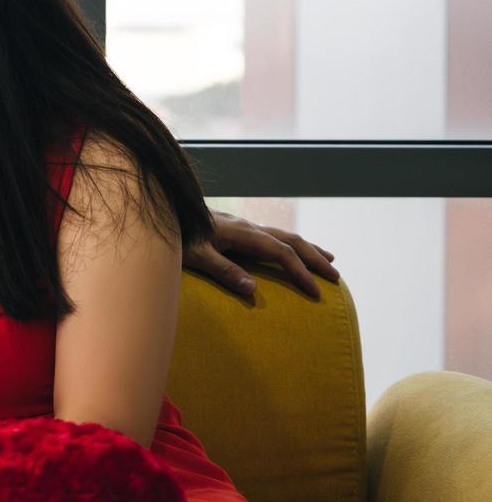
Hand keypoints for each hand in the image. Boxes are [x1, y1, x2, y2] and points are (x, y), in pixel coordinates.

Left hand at [186, 209, 339, 298]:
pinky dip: (291, 245)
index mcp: (242, 233)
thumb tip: (254, 290)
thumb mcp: (196, 256)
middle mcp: (248, 227)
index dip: (301, 272)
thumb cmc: (177, 235)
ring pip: (285, 236)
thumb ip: (223, 271)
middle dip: (315, 258)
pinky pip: (273, 237)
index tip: (317, 292)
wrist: (165, 209)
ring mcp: (244, 226)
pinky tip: (291, 251)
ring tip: (329, 260)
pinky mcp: (237, 229)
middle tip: (336, 278)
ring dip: (308, 249)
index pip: (281, 253)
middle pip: (291, 241)